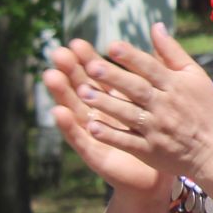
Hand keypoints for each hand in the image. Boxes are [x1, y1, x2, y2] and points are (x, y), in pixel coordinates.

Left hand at [43, 25, 212, 189]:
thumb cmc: (205, 109)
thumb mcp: (195, 77)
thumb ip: (172, 53)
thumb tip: (155, 26)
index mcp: (176, 86)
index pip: (151, 68)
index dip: (132, 57)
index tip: (111, 45)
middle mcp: (166, 106)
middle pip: (137, 89)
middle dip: (114, 78)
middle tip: (91, 66)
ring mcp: (157, 130)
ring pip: (128, 114)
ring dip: (106, 104)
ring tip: (82, 92)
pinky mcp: (150, 150)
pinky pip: (128, 142)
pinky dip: (111, 135)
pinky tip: (91, 127)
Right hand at [44, 38, 172, 198]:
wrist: (161, 172)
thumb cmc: (158, 133)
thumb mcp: (159, 99)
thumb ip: (154, 72)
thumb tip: (157, 40)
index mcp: (114, 99)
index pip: (97, 75)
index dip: (87, 59)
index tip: (77, 42)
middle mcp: (99, 114)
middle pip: (81, 88)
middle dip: (70, 70)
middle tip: (58, 53)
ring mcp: (95, 133)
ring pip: (75, 110)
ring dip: (62, 94)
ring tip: (51, 76)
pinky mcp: (96, 153)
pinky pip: (81, 139)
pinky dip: (69, 126)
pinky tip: (59, 113)